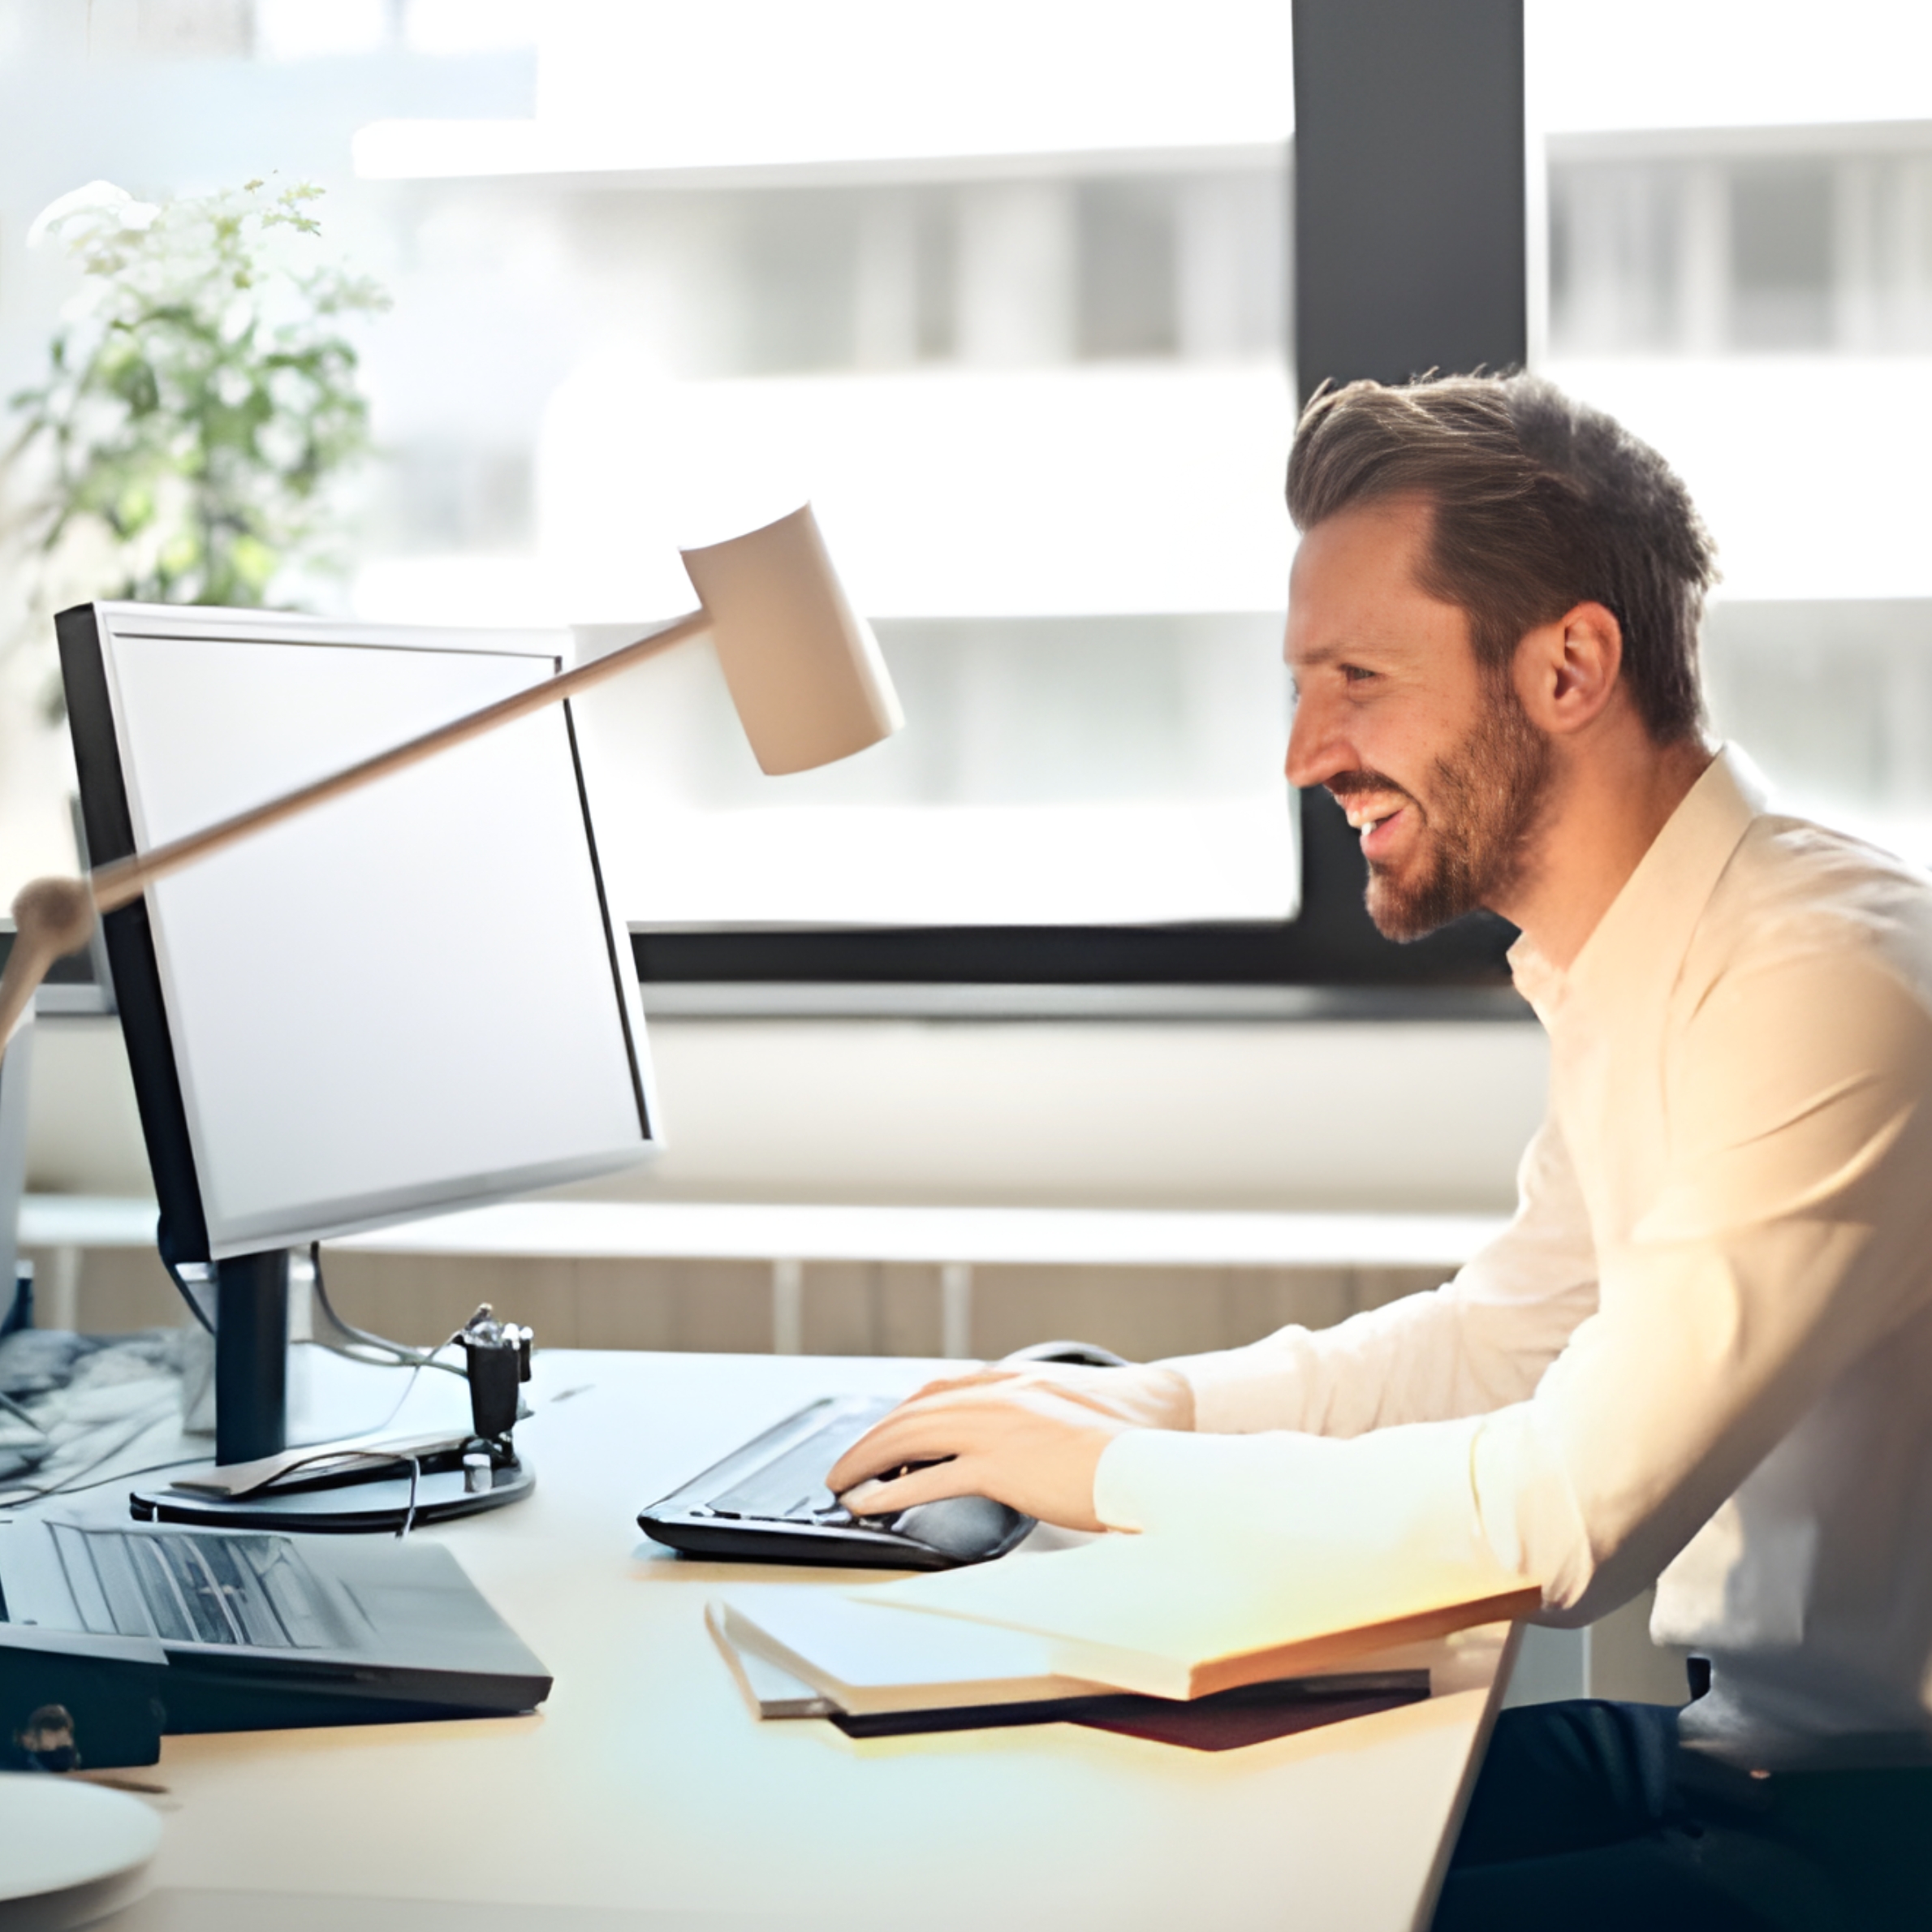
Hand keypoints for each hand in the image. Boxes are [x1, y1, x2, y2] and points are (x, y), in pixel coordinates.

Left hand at [824, 1361, 1193, 1531]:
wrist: (1159, 1439)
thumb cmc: (1125, 1433)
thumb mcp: (1065, 1409)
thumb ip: (1026, 1416)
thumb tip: (1009, 1441)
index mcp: (1012, 1382)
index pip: (935, 1391)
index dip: (898, 1415)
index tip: (878, 1435)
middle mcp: (997, 1396)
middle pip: (911, 1413)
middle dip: (869, 1441)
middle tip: (842, 1466)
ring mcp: (997, 1428)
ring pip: (910, 1438)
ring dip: (866, 1461)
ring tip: (843, 1485)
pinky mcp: (1003, 1466)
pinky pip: (931, 1479)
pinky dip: (892, 1491)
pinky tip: (870, 1503)